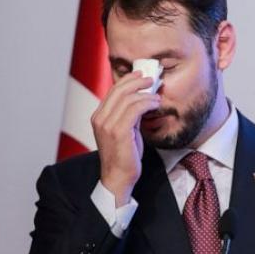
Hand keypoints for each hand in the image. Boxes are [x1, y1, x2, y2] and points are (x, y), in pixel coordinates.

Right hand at [91, 71, 159, 205]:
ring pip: (127, 98)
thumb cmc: (124, 156)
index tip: (140, 76)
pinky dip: (147, 103)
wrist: (118, 177)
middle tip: (150, 78)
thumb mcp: (124, 131)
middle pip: (119, 90)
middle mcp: (100, 119)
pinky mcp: (118, 131)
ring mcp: (107, 125)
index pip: (112, 92)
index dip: (127, 81)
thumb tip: (141, 100)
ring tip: (156, 95)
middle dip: (136, 81)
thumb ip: (128, 115)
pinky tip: (155, 104)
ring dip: (145, 94)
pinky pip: (134, 109)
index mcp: (98, 117)